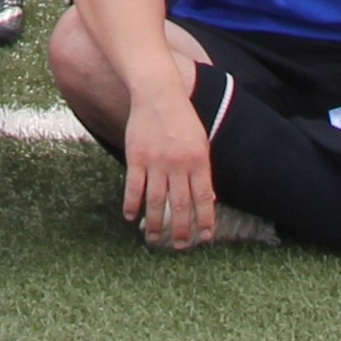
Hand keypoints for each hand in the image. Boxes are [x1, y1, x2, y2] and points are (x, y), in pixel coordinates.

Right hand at [118, 87, 225, 250]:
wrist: (158, 93)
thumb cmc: (182, 118)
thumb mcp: (200, 142)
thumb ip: (203, 169)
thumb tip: (209, 197)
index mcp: (199, 161)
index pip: (204, 198)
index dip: (205, 220)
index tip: (204, 237)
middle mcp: (179, 164)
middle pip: (180, 206)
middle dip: (180, 230)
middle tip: (178, 246)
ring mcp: (156, 162)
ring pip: (156, 202)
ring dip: (156, 224)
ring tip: (154, 239)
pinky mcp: (136, 158)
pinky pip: (134, 187)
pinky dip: (132, 205)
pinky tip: (131, 218)